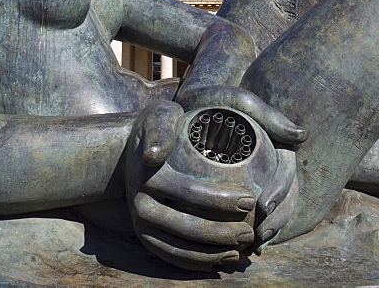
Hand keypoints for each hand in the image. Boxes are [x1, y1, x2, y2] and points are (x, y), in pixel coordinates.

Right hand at [125, 98, 303, 270]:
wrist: (127, 150)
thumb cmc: (157, 128)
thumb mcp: (159, 115)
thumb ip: (161, 128)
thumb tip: (153, 155)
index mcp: (148, 177)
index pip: (191, 193)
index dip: (223, 200)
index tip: (250, 200)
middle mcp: (140, 205)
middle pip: (188, 227)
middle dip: (223, 233)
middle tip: (250, 233)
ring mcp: (140, 224)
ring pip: (179, 249)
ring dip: (212, 255)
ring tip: (240, 252)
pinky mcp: (144, 237)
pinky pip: (170, 257)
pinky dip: (195, 263)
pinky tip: (219, 262)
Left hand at [175, 85, 305, 251]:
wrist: (192, 100)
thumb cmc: (218, 99)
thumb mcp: (242, 101)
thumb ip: (269, 115)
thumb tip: (301, 136)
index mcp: (274, 146)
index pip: (286, 172)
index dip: (281, 192)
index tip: (264, 207)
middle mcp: (268, 165)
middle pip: (284, 198)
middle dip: (277, 220)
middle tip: (259, 235)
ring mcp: (254, 177)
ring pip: (268, 212)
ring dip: (264, 232)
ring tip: (249, 247)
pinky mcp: (236, 189)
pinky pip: (245, 216)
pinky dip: (243, 232)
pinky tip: (232, 247)